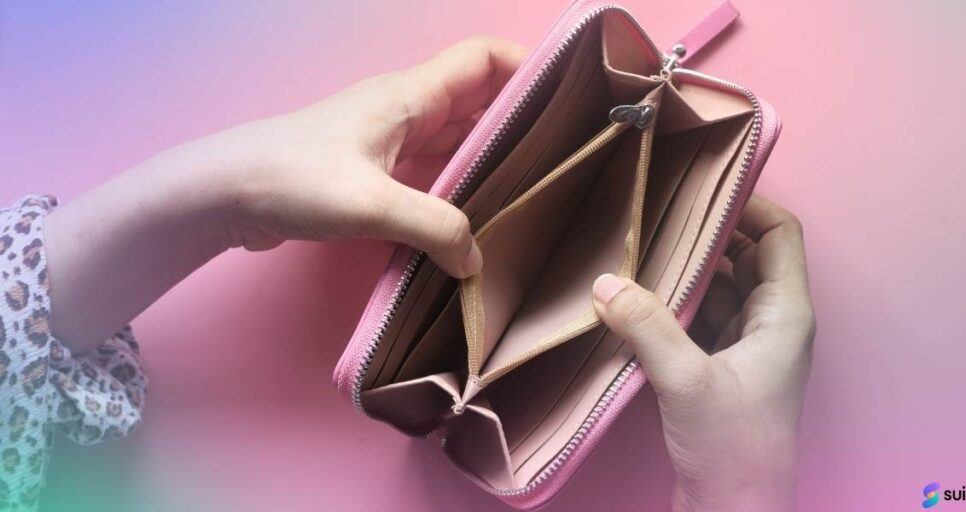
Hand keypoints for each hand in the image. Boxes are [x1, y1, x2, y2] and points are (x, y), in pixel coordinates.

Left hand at [45, 37, 525, 352]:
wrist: (224, 192)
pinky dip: (458, 181)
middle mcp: (405, 108)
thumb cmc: (292, 178)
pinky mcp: (373, 168)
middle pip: (477, 97)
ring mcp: (388, 138)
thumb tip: (477, 262)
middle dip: (520, 116)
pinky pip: (432, 165)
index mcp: (410, 95)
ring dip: (489, 153)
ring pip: (455, 134)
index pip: (482, 58)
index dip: (528, 65)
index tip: (568, 94)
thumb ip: (435, 228)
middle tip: (563, 151)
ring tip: (530, 184)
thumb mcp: (372, 204)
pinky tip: (475, 212)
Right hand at [591, 196, 814, 511]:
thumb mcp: (687, 380)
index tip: (702, 187)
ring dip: (683, 273)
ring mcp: (746, 348)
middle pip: (744, 257)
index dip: (749, 205)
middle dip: (704, 236)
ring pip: (717, 290)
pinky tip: (636, 300)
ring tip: (638, 251)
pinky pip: (699, 320)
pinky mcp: (720, 371)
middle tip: (655, 214)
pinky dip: (673, 306)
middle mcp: (771, 324)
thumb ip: (647, 325)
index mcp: (786, 315)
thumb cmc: (734, 449)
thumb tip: (605, 282)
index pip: (780, 236)